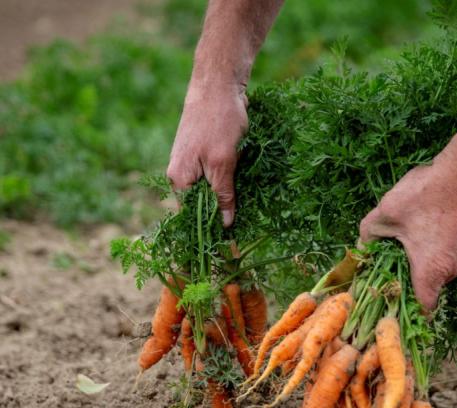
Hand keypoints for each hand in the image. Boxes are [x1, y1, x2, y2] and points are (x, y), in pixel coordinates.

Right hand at [167, 80, 248, 226]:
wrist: (219, 83)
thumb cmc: (218, 121)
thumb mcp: (223, 163)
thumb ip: (223, 195)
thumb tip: (225, 225)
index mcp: (179, 180)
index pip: (192, 217)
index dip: (210, 231)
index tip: (229, 245)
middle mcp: (181, 175)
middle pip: (200, 207)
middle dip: (220, 216)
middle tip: (242, 230)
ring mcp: (192, 165)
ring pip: (210, 193)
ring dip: (227, 200)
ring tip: (247, 212)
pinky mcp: (204, 156)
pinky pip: (216, 178)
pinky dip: (229, 184)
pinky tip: (245, 189)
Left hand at [359, 150, 456, 310]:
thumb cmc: (425, 194)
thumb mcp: (386, 213)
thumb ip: (368, 236)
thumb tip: (361, 249)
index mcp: (430, 271)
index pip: (423, 310)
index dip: (407, 309)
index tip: (393, 299)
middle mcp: (453, 270)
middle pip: (430, 288)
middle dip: (410, 280)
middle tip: (393, 261)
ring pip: (441, 271)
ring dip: (426, 262)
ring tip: (411, 240)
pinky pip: (452, 255)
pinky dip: (440, 249)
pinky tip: (429, 227)